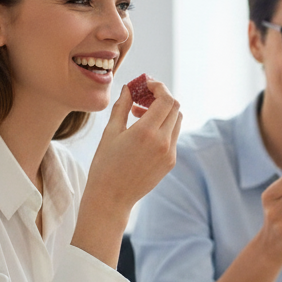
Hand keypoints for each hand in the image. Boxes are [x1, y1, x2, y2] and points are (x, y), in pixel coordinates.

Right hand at [73, 82, 182, 266]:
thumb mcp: (110, 132)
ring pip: (176, 122)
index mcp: (147, 132)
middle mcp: (163, 142)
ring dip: (162, 112)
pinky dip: (163, 127)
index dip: (159, 87)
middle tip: (142, 97)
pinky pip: (173, 136)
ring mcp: (170, 153)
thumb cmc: (105, 164)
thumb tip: (129, 87)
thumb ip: (122, 107)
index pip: (166, 100)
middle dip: (161, 98)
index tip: (146, 84)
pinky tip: (144, 130)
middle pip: (175, 108)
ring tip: (139, 113)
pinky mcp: (171, 162)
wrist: (111, 198)